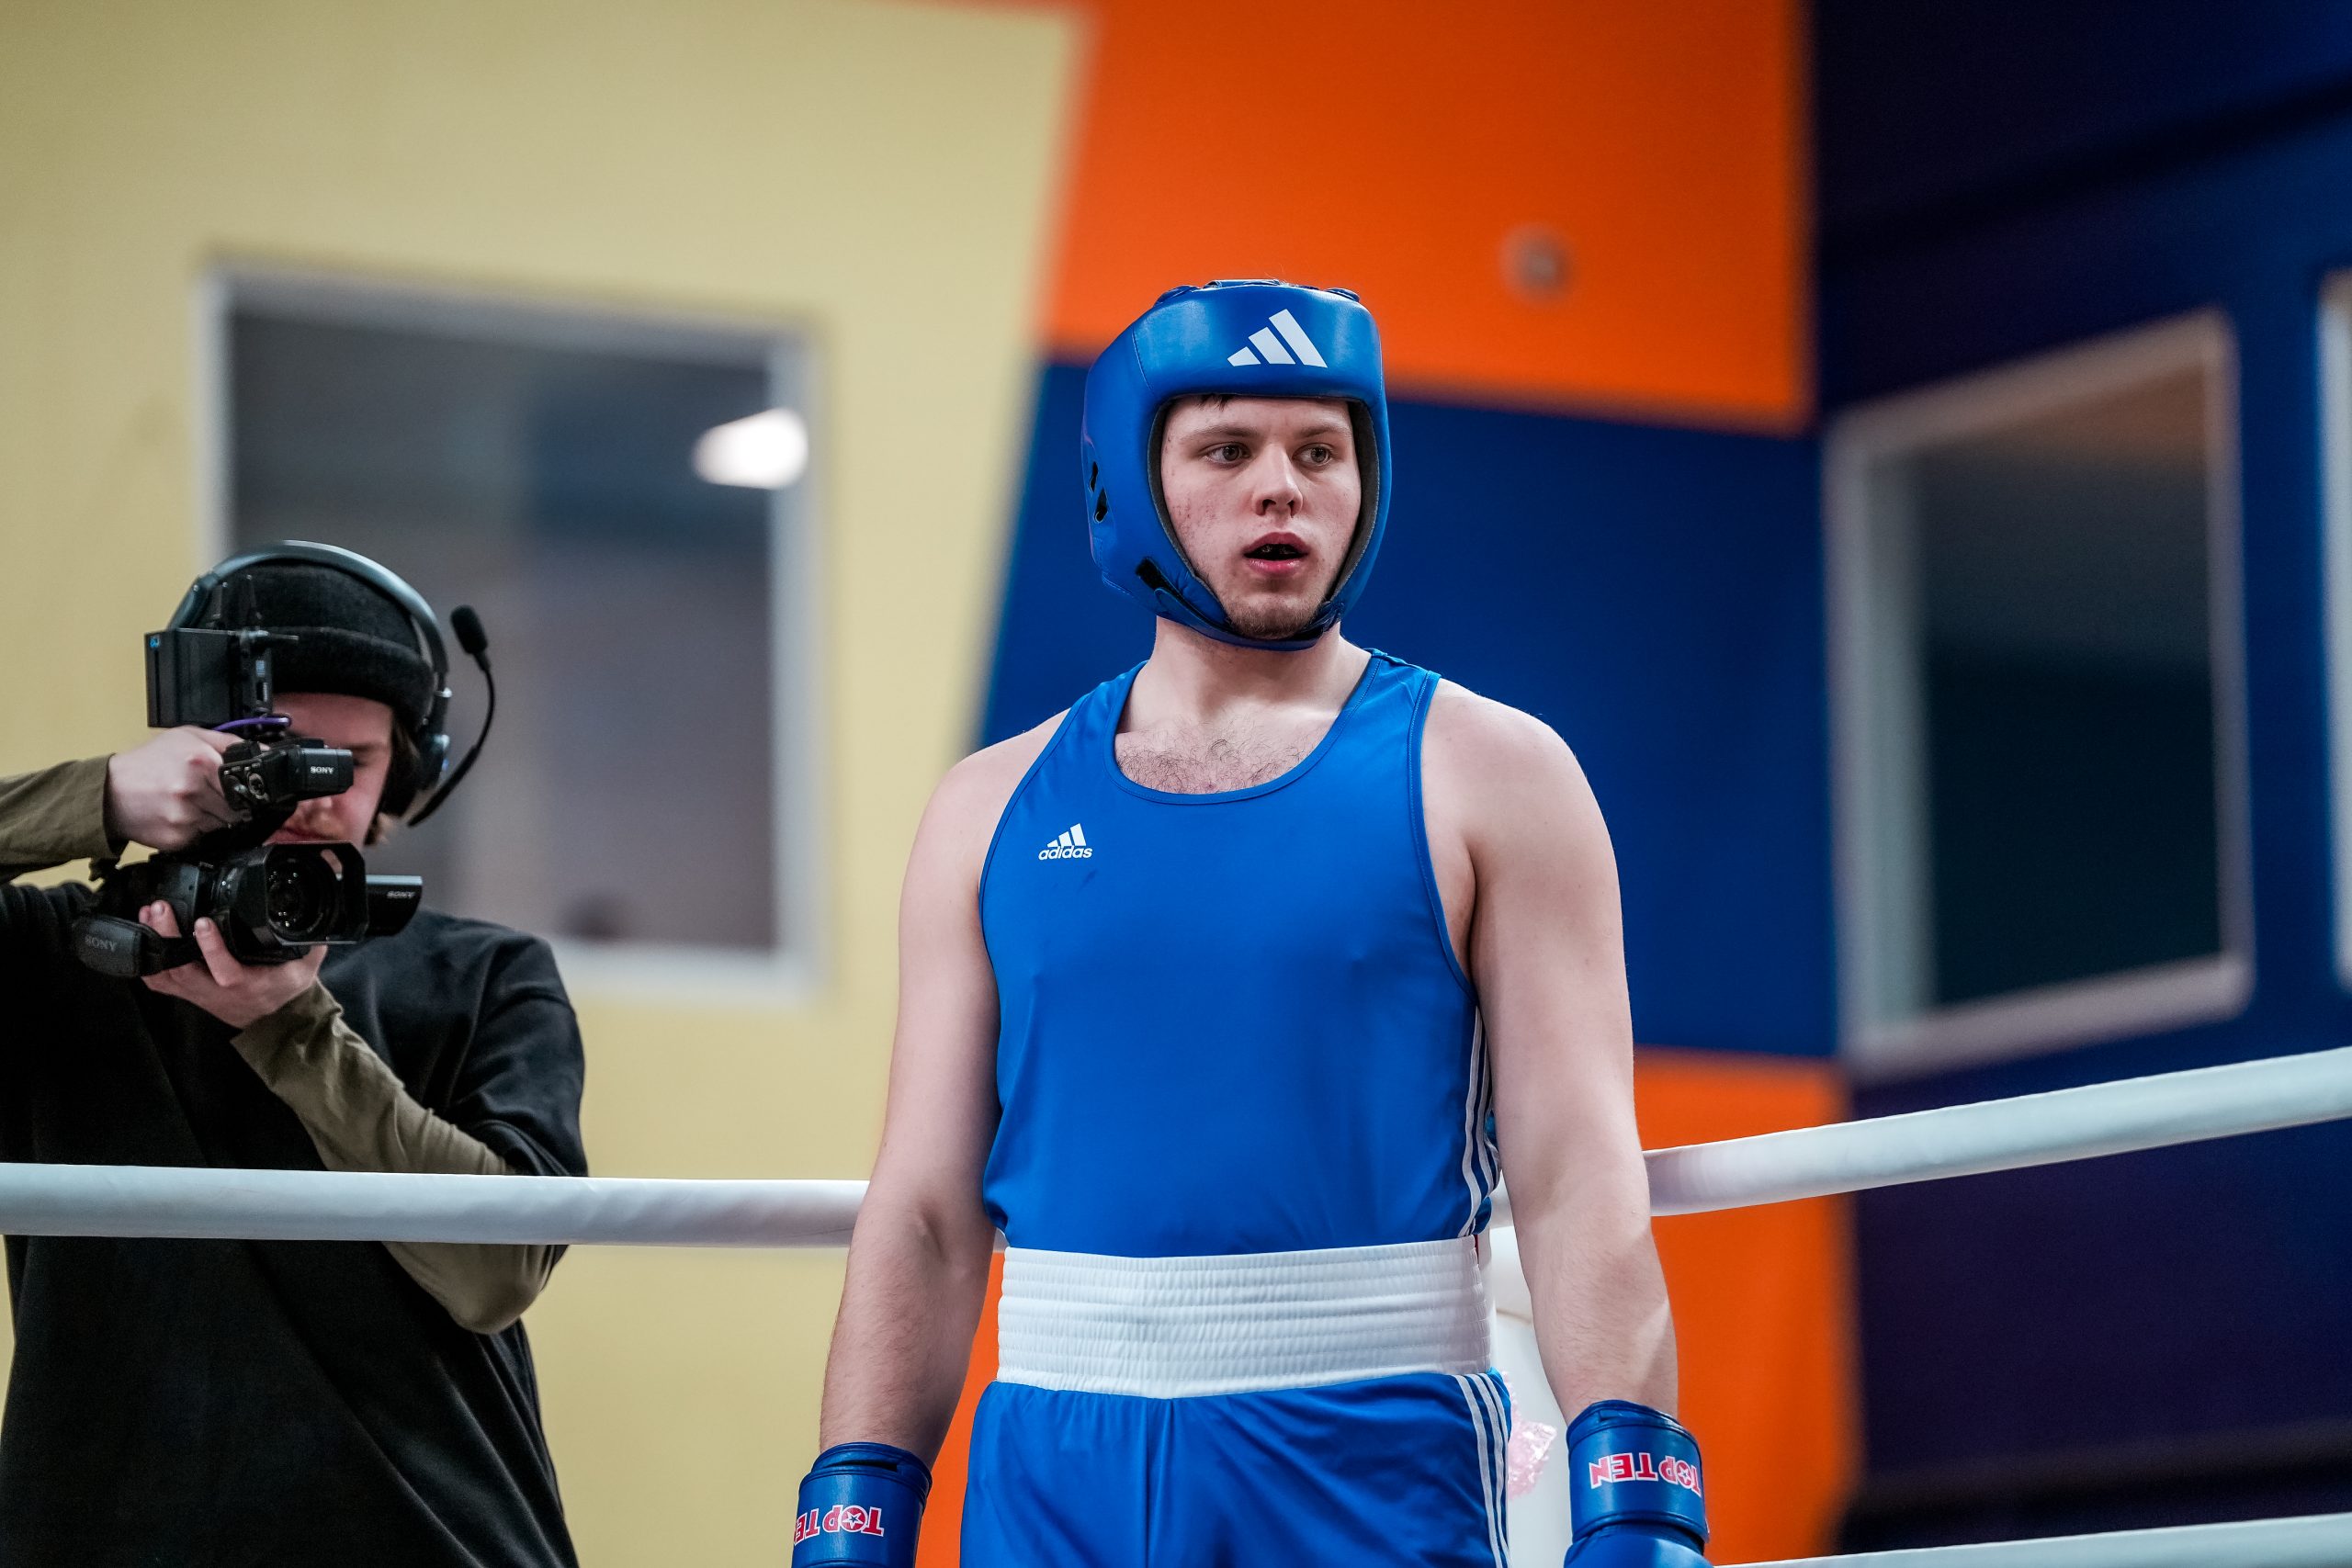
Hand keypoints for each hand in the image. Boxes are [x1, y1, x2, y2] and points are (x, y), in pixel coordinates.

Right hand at [105, 729, 238, 850]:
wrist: (108, 792)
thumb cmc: (148, 763)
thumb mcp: (187, 737)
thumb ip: (228, 743)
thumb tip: (264, 752)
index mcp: (201, 761)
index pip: (247, 782)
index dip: (245, 785)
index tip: (240, 787)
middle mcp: (194, 790)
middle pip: (238, 805)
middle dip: (228, 801)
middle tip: (205, 792)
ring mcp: (186, 817)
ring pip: (223, 823)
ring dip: (213, 815)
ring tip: (187, 802)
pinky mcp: (179, 838)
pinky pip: (204, 836)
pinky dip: (196, 828)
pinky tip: (178, 815)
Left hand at [138, 902, 325, 1028]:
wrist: (273, 1022)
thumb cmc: (285, 992)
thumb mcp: (305, 969)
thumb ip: (310, 943)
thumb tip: (320, 916)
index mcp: (247, 985)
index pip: (225, 971)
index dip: (211, 948)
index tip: (204, 922)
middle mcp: (216, 992)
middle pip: (181, 968)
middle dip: (166, 936)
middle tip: (160, 907)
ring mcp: (198, 993)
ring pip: (165, 972)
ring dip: (153, 942)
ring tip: (149, 913)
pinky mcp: (187, 992)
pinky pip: (158, 981)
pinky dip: (147, 960)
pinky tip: (143, 935)